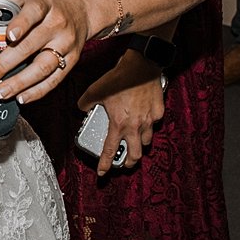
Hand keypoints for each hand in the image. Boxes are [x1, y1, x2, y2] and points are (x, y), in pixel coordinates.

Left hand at [0, 0, 94, 104]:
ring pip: (44, 66)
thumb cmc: (46, 4)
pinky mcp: (72, 60)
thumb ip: (2, 6)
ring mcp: (66, 44)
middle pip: (32, 45)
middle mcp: (57, 24)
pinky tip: (22, 97)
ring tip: (1, 92)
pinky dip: (38, 91)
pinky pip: (55, 79)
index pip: (33, 12)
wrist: (81, 9)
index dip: (21, 24)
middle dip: (6, 63)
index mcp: (43, 4)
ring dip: (21, 82)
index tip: (8, 36)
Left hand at [77, 51, 165, 175]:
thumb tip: (81, 108)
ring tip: (133, 142)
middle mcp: (135, 126)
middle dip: (129, 163)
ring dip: (139, 144)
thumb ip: (85, 103)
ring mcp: (149, 120)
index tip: (102, 173)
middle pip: (135, 155)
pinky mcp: (159, 111)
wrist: (141, 66)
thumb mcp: (94, 90)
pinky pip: (154, 123)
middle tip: (125, 163)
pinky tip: (143, 119)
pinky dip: (148, 125)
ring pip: (146, 141)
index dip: (105, 164)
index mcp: (119, 124)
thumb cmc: (118, 78)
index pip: (110, 151)